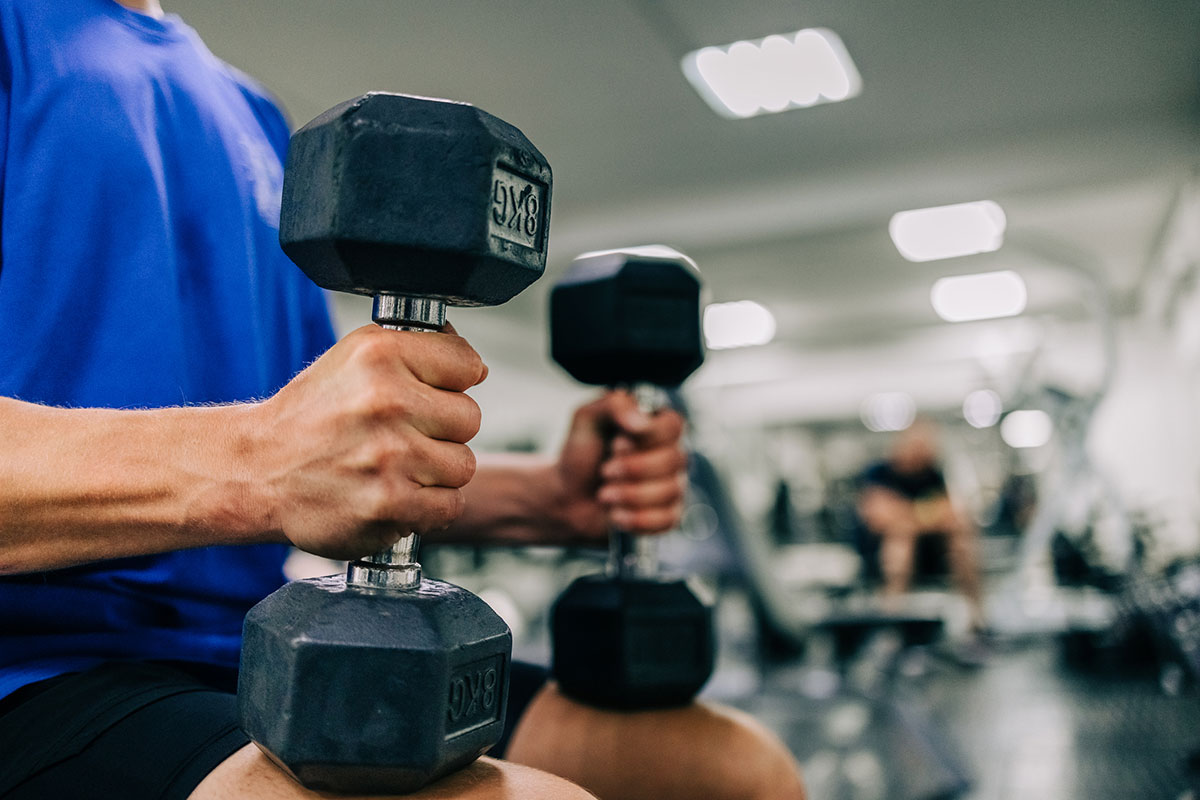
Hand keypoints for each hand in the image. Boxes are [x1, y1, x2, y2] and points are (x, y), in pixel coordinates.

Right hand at [242, 323, 486, 559]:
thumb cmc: (313, 416)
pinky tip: (396, 493)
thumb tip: (477, 368)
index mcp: (380, 354)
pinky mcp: (390, 504)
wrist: (258, 471)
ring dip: (436, 472)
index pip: (467, 365)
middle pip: (470, 418)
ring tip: (395, 466)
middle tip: (401, 436)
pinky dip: (428, 507)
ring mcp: (390, 455)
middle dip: (442, 430)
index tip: (427, 394)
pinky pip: (450, 505)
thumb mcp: (355, 358)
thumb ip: (418, 352)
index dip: (452, 383)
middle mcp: (386, 400)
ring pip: (463, 465)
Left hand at [553, 390, 687, 541]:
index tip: (616, 442)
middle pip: (674, 459)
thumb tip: (642, 422)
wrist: (566, 497)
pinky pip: (666, 520)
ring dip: (629, 495)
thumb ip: (614, 405)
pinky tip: (615, 515)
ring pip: (670, 491)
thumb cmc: (580, 455)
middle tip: (604, 471)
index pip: (674, 425)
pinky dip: (636, 520)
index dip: (647, 436)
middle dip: (633, 469)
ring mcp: (673, 486)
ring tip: (603, 495)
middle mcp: (670, 454)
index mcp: (656, 426)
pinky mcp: (668, 516)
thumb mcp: (587, 419)